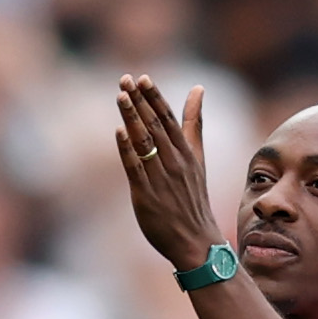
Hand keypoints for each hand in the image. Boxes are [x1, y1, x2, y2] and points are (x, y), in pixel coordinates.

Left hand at [115, 75, 220, 272]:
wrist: (196, 240)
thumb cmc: (193, 198)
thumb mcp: (197, 157)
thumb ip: (194, 122)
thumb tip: (198, 88)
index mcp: (186, 152)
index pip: (168, 119)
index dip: (154, 97)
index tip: (142, 78)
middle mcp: (174, 162)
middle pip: (154, 126)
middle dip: (139, 102)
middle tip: (125, 80)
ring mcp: (161, 178)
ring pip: (145, 143)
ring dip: (132, 119)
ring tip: (120, 97)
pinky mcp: (147, 196)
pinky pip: (136, 168)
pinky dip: (128, 150)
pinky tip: (119, 132)